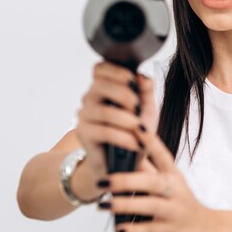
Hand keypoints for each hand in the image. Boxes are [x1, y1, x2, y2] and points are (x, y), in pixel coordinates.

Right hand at [74, 61, 158, 177]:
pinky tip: (136, 144)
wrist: (126, 163)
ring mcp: (85, 116)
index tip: (133, 81)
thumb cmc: (136, 132)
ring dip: (126, 120)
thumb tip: (142, 76)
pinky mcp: (84, 135)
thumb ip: (146, 90)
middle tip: (139, 108)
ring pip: (103, 111)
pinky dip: (124, 137)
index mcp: (105, 87)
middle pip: (100, 86)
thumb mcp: (147, 109)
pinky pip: (103, 131)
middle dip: (124, 95)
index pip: (100, 68)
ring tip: (141, 130)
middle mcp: (91, 98)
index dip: (116, 71)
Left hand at [97, 121, 218, 231]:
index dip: (150, 141)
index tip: (137, 126)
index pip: (162, 154)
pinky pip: (150, 229)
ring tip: (104, 205)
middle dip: (127, 180)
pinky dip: (134, 230)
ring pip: (150, 205)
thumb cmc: (182, 204)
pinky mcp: (171, 229)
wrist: (208, 228)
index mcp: (173, 175)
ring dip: (126, 204)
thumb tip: (127, 153)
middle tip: (103, 180)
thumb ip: (150, 170)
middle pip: (152, 181)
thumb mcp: (171, 183)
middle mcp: (175, 190)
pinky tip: (118, 229)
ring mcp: (174, 210)